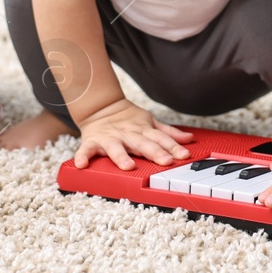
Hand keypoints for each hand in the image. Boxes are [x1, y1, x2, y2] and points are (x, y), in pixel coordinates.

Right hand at [73, 98, 193, 169]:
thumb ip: (168, 133)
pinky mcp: (92, 141)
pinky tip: (82, 165)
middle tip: (166, 161)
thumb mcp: (150, 123)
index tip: (184, 155)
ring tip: (128, 166)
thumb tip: (189, 139)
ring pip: (116, 148)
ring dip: (121, 156)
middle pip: (143, 144)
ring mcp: (109, 138)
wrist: (101, 106)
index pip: (161, 139)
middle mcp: (128, 135)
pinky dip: (83, 156)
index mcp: (143, 131)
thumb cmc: (128, 120)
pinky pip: (86, 150)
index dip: (173, 147)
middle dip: (155, 152)